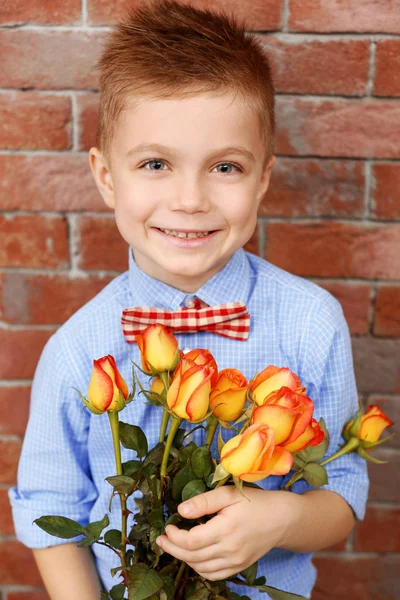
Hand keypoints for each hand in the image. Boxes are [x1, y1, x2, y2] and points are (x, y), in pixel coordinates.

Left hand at [156, 485, 295, 580]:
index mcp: (226, 529)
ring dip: (184, 559)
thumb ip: (204, 502)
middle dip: (172, 549)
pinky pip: (213, 574)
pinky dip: (199, 568)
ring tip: (175, 546)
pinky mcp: (239, 567)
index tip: (168, 526)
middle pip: (192, 557)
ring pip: (201, 568)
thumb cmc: (255, 502)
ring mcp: (236, 561)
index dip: (174, 536)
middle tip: (162, 539)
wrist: (282, 519)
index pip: (191, 541)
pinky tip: (193, 556)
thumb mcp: (228, 494)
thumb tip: (180, 511)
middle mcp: (231, 549)